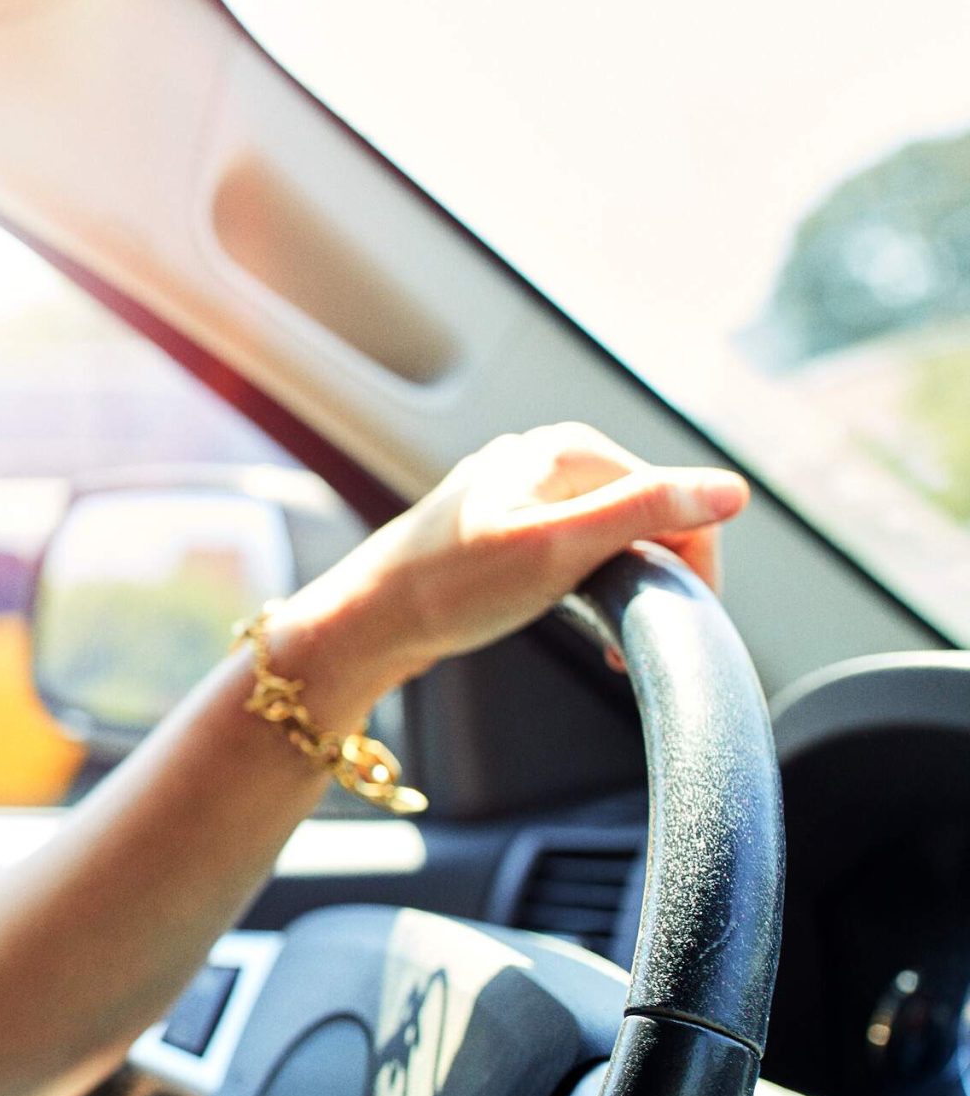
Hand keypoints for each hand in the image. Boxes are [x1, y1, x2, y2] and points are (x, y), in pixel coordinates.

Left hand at [292, 423, 749, 689]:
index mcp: (568, 450)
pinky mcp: (504, 528)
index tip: (681, 621)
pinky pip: (577, 551)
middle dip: (657, 580)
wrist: (366, 623)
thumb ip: (645, 512)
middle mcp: (547, 458)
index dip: (693, 563)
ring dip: (626, 590)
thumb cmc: (451, 588)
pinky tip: (583, 623)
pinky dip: (592, 589)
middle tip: (634, 645)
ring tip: (609, 644)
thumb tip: (730, 490)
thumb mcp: (560, 549)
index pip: (675, 496)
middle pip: (648, 515)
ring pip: (614, 537)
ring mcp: (522, 491)